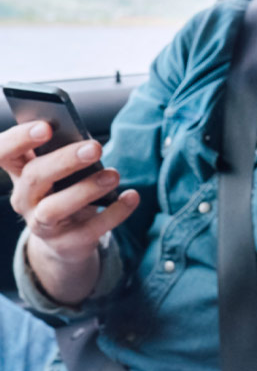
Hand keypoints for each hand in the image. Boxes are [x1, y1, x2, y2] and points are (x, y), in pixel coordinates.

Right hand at [0, 121, 138, 302]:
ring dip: (86, 190)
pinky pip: (90, 229)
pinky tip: (131, 196)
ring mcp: (42, 224)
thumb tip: (86, 140)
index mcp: (19, 172)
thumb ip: (64, 152)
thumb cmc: (63, 190)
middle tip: (95, 147)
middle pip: (34, 177)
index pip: (3, 153)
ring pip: (54, 208)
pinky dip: (114, 212)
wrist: (65, 240)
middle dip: (64, 160)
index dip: (19, 139)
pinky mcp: (67, 243)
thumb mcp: (59, 171)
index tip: (46, 127)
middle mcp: (24, 198)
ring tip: (113, 175)